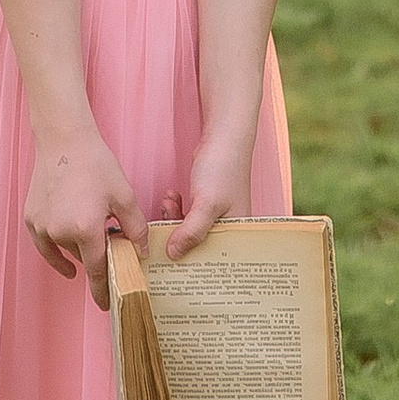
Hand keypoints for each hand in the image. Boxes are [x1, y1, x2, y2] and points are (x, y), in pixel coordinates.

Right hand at [24, 128, 146, 305]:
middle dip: (97, 256)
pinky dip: (57, 251)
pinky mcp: (31, 219)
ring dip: (79, 247)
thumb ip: (135, 228)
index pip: (98, 271)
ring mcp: (42, 227)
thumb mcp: (124, 196)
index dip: (104, 290)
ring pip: (66, 250)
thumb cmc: (95, 164)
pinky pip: (46, 245)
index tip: (109, 306)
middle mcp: (59, 233)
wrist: (63, 139)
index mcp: (85, 229)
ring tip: (90, 223)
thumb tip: (140, 252)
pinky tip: (67, 259)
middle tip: (109, 242)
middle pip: (84, 258)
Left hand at [162, 126, 254, 260]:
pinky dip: (177, 208)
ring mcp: (218, 215)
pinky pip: (188, 215)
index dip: (192, 262)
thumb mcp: (206, 204)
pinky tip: (171, 197)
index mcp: (236, 233)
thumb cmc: (223, 168)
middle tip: (161, 231)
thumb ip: (191, 231)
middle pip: (200, 247)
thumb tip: (173, 254)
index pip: (214, 259)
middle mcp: (229, 227)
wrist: (224, 137)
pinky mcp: (207, 204)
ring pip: (191, 230)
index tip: (169, 261)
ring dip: (174, 220)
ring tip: (167, 205)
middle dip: (179, 238)